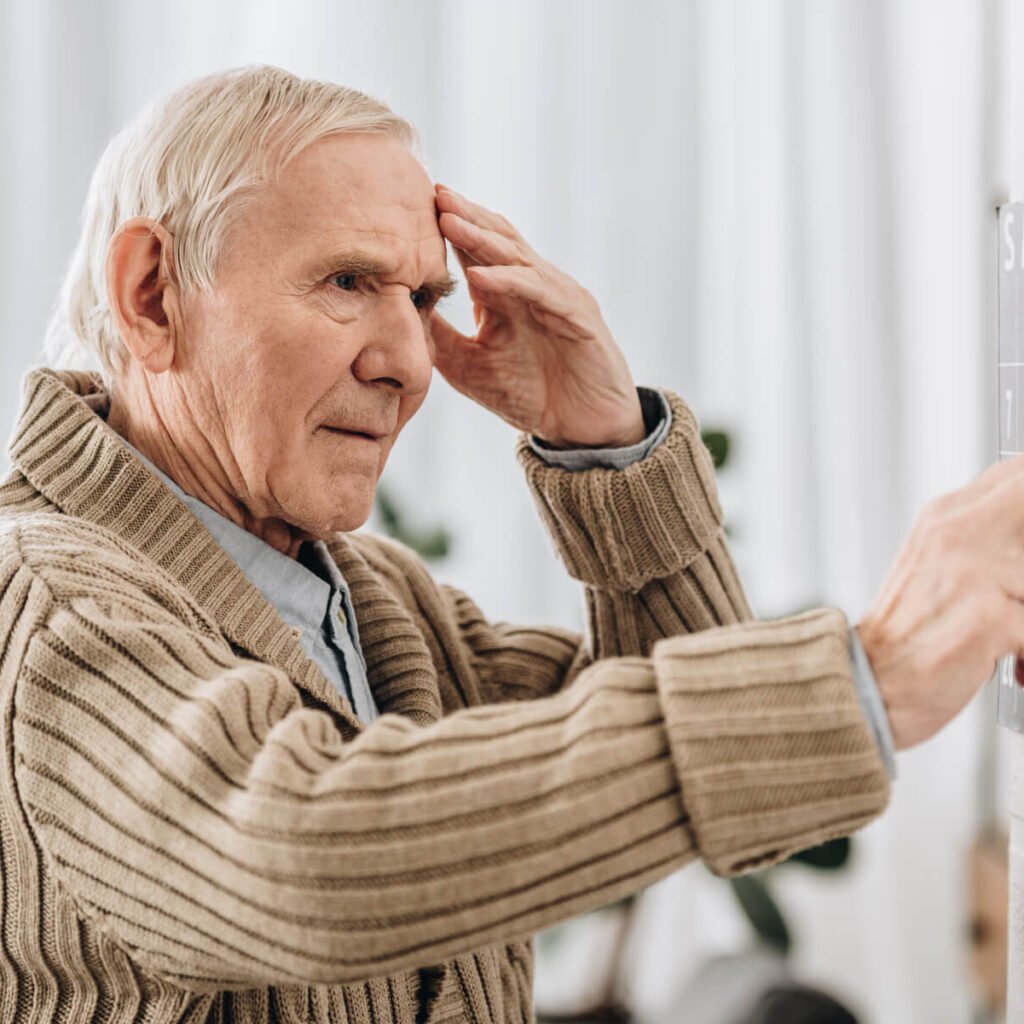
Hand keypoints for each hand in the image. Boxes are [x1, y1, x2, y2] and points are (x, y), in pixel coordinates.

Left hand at [430, 185, 644, 448]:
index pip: (475, 250)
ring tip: (448, 220)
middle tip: (431, 192)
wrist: (584, 428)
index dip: (448, 227)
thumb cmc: (532, 396)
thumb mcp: (470, 367)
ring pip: (517, 258)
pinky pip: (540, 292)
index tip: (411, 206)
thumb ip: (441, 338)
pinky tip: (479, 276)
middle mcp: (533, 287)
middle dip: (464, 215)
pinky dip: (509, 282)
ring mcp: (558, 297)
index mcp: (507, 294)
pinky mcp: (578, 317)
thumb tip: (397, 313)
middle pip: (497, 239)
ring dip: (481, 238)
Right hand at [856, 454, 1023, 748]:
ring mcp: (975, 573)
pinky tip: (1017, 667)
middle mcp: (957, 534)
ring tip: (1013, 637)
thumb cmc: (908, 639)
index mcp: (945, 517)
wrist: (868, 688)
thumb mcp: (939, 569)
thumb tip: (1018, 545)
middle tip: (1014, 593)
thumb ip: (983, 540)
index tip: (1018, 550)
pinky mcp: (992, 619)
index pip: (1018, 477)